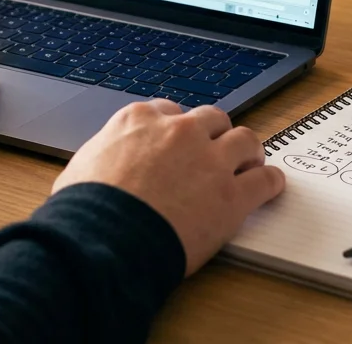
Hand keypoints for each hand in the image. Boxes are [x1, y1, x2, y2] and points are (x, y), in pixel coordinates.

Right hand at [52, 100, 285, 275]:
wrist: (105, 239)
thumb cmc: (85, 209)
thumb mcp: (81, 166)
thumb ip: (103, 155)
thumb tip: (99, 165)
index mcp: (141, 120)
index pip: (171, 112)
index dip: (178, 131)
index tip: (181, 144)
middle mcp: (180, 131)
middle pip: (212, 119)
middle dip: (215, 136)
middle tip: (216, 154)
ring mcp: (210, 160)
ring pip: (246, 140)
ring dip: (248, 153)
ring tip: (249, 166)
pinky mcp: (232, 194)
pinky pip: (266, 179)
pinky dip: (270, 182)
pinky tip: (269, 187)